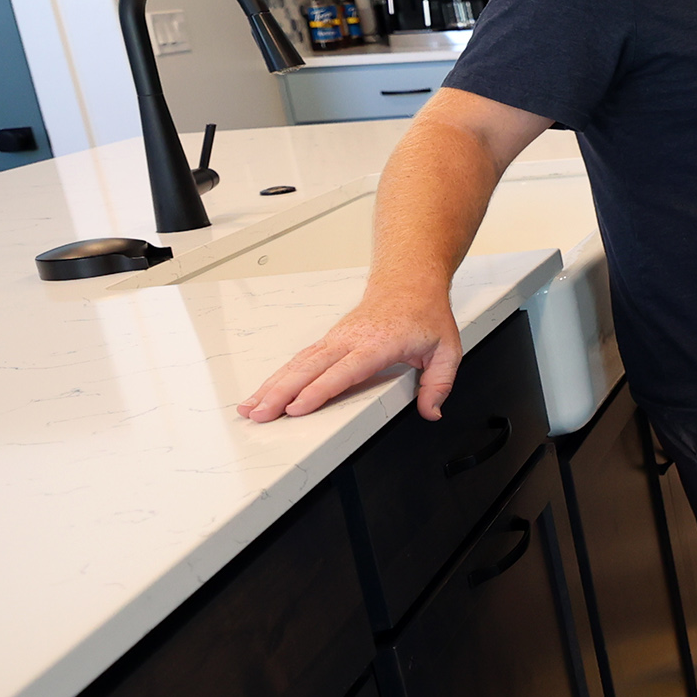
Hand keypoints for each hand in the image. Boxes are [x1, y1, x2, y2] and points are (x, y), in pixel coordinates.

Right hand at [237, 288, 462, 422]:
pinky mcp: (329, 340)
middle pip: (310, 368)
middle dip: (282, 393)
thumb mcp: (447, 349)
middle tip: (260, 415)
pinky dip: (278, 377)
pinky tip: (263, 392)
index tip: (297, 407)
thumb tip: (431, 412)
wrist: (409, 281)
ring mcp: (336, 338)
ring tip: (249, 408)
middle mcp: (351, 340)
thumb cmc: (425, 314)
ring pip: (298, 364)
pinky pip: (300, 360)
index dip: (319, 390)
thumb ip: (439, 383)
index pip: (344, 371)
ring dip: (271, 386)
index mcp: (378, 344)